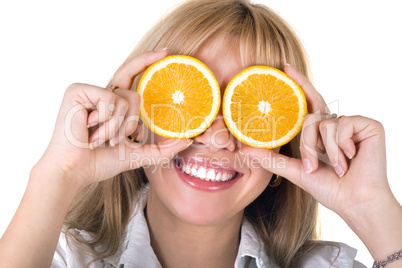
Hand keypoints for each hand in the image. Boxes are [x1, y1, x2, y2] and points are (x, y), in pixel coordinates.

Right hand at [35, 48, 190, 190]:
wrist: (76, 170)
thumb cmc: (101, 161)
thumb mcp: (138, 154)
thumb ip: (162, 149)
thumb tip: (187, 141)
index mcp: (113, 103)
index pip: (133, 75)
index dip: (148, 61)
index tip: (166, 52)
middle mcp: (102, 93)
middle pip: (134, 91)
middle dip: (130, 124)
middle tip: (118, 142)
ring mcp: (89, 90)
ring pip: (126, 100)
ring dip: (118, 128)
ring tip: (99, 139)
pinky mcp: (78, 90)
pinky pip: (110, 99)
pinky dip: (106, 121)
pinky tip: (90, 129)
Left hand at [240, 64, 389, 217]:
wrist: (355, 201)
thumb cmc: (329, 187)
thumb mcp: (296, 171)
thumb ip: (272, 159)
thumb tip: (245, 151)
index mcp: (320, 131)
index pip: (307, 102)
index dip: (299, 83)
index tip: (285, 66)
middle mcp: (335, 122)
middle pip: (310, 115)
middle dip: (308, 144)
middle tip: (311, 166)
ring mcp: (352, 122)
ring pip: (321, 123)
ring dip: (323, 151)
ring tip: (335, 169)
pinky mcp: (368, 124)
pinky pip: (340, 125)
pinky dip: (340, 146)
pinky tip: (351, 159)